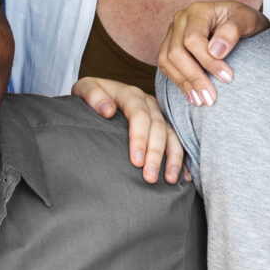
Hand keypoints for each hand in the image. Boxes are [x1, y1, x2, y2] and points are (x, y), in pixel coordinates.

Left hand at [72, 77, 186, 181]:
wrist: (99, 94)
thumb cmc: (91, 95)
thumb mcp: (85, 89)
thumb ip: (93, 96)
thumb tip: (108, 110)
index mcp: (131, 94)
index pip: (139, 116)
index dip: (139, 139)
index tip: (136, 162)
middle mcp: (149, 103)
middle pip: (158, 128)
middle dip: (156, 154)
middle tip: (149, 178)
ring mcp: (158, 115)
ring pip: (171, 135)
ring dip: (173, 158)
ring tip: (169, 180)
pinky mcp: (163, 126)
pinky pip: (176, 141)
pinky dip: (181, 159)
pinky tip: (184, 177)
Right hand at [158, 1, 269, 106]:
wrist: (241, 25)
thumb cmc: (245, 22)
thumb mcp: (247, 20)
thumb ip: (233, 30)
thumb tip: (215, 51)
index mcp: (198, 11)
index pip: (193, 39)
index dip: (208, 61)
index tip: (228, 78)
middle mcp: (181, 20)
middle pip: (176, 52)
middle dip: (194, 77)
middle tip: (211, 98)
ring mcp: (173, 33)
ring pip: (167, 61)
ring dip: (184, 83)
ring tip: (201, 101)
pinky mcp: (170, 47)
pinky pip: (166, 67)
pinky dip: (179, 82)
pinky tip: (193, 96)